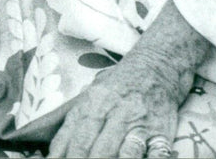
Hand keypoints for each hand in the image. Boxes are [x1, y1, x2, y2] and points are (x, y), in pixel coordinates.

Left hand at [48, 52, 180, 157]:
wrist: (156, 67)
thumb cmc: (118, 85)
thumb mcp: (91, 94)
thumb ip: (74, 122)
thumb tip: (55, 151)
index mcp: (94, 102)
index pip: (75, 137)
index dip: (66, 157)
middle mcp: (115, 112)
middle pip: (98, 149)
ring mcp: (139, 123)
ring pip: (126, 153)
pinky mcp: (161, 133)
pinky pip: (156, 154)